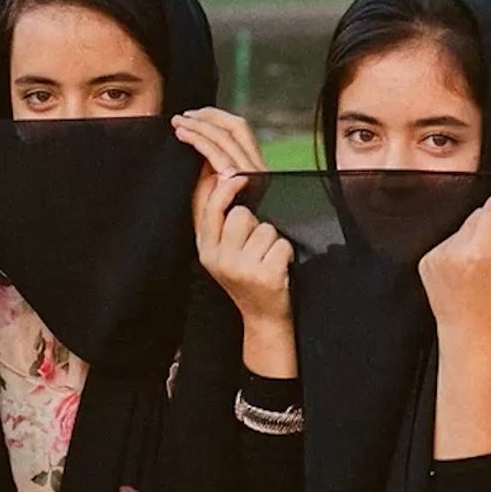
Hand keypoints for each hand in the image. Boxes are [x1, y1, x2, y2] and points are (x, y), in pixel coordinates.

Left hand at [175, 107, 266, 226]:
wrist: (244, 263)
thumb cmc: (227, 237)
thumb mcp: (219, 202)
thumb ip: (212, 179)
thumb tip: (200, 157)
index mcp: (257, 169)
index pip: (240, 129)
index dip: (216, 116)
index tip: (193, 115)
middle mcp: (260, 170)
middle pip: (235, 127)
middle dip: (206, 117)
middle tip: (181, 118)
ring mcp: (254, 177)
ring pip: (226, 138)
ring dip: (199, 127)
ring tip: (178, 126)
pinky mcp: (245, 186)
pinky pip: (220, 156)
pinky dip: (200, 142)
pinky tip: (185, 137)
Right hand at [195, 171, 292, 329]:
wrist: (262, 318)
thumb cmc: (245, 276)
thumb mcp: (220, 250)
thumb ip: (214, 217)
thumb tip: (213, 174)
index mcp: (205, 249)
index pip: (208, 208)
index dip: (223, 187)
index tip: (237, 175)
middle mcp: (219, 260)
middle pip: (240, 214)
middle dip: (254, 222)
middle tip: (255, 244)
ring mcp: (242, 270)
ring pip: (264, 228)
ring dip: (272, 239)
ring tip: (266, 257)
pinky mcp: (266, 277)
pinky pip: (282, 244)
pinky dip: (286, 252)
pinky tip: (278, 267)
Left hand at [418, 179, 490, 348]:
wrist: (466, 337)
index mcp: (477, 254)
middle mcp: (452, 251)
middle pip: (476, 217)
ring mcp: (436, 256)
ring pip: (462, 229)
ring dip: (474, 235)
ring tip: (484, 262)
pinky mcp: (427, 261)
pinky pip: (449, 242)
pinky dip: (460, 247)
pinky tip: (468, 269)